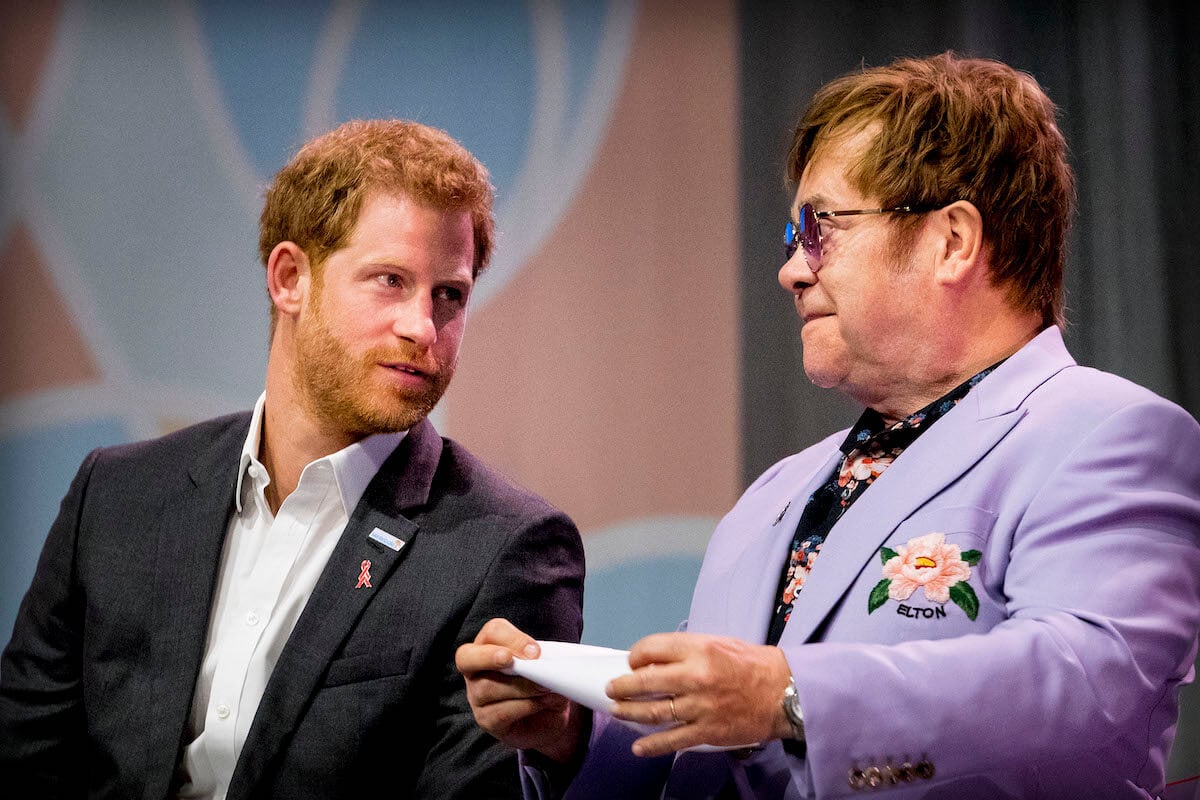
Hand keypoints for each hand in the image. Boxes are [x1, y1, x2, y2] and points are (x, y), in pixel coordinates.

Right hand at [455, 617, 586, 763]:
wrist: (552, 716)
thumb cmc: (544, 682)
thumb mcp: (546, 667)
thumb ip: (540, 659)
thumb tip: (540, 659)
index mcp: (490, 645)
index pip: (492, 632)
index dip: (512, 639)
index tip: (535, 652)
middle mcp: (475, 669)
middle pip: (466, 657)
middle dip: (489, 656)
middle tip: (511, 660)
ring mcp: (476, 696)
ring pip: (487, 687)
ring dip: (521, 687)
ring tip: (545, 688)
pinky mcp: (486, 720)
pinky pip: (500, 712)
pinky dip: (525, 706)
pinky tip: (542, 703)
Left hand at [605, 633, 793, 756]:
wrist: (784, 692)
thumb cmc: (751, 664)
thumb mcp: (718, 643)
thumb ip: (686, 651)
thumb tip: (655, 661)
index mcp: (699, 649)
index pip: (652, 648)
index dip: (635, 655)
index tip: (631, 662)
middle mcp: (696, 676)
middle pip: (646, 681)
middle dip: (622, 686)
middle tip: (611, 689)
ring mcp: (700, 706)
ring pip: (654, 711)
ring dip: (629, 712)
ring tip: (616, 711)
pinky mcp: (707, 731)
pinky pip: (673, 740)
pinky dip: (652, 745)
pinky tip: (638, 746)